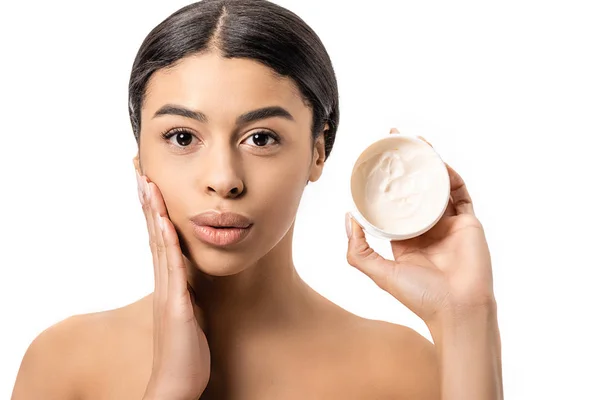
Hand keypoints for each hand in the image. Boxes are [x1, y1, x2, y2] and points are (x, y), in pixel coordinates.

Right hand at [136, 170, 210, 399]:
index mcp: (169, 283)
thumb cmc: (186, 353)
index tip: (151, 184)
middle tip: (140, 171)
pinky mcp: (174, 305)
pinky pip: (170, 267)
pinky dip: (165, 242)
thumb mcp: (191, 314)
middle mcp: (163, 282)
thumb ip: (189, 293)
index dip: (154, 212)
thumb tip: (195, 277)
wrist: (178, 384)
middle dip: (147, 202)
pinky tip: (163, 221)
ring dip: (152, 213)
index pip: (160, 239)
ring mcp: (167, 292)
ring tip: (147, 183)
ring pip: (158, 244)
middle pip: (153, 234)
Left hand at [345, 130, 494, 327]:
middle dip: (406, 165)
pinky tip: (438, 162)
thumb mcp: (378, 272)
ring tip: (417, 141)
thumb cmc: (420, 295)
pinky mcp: (468, 222)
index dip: (384, 183)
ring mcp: (448, 224)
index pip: (393, 204)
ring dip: (429, 163)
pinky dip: (451, 176)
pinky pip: (460, 193)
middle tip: (395, 139)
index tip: (373, 162)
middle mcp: (426, 228)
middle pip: (415, 189)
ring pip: (438, 186)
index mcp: (406, 239)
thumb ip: (358, 249)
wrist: (458, 308)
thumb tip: (349, 217)